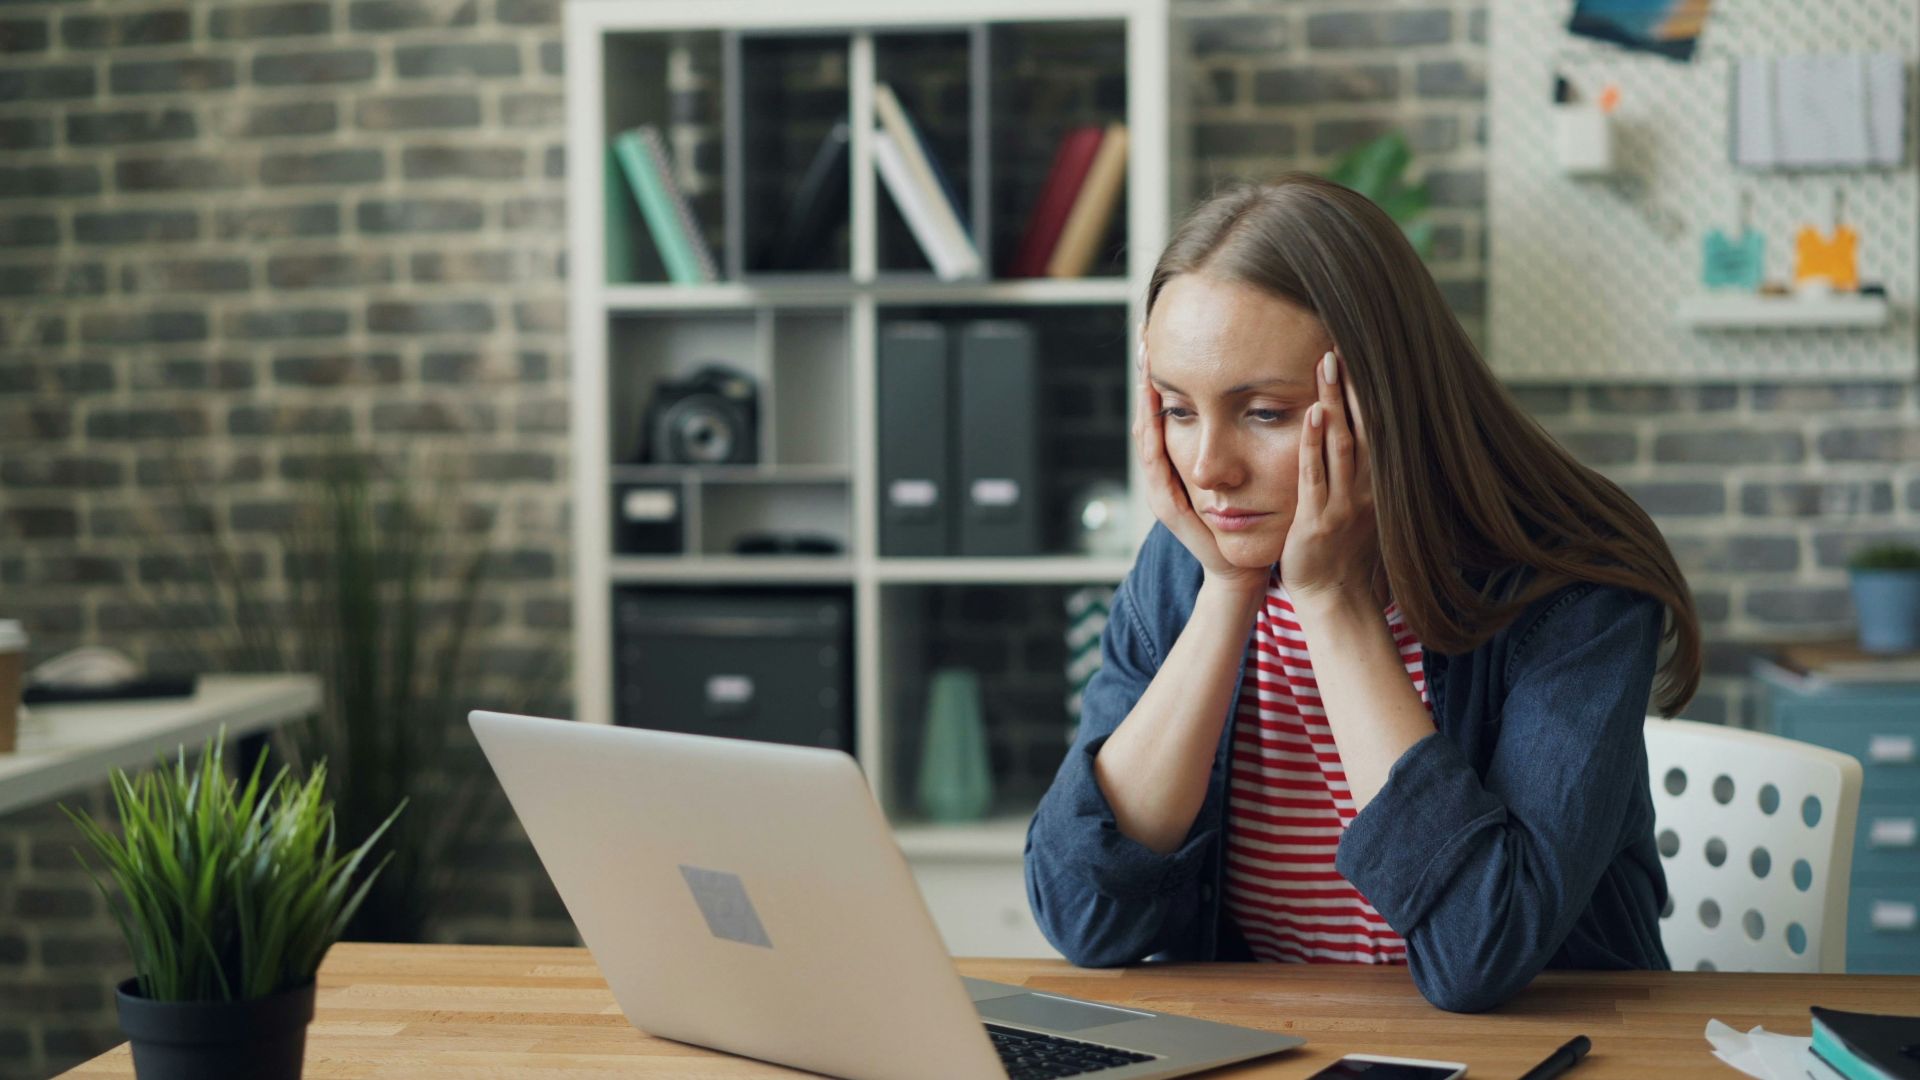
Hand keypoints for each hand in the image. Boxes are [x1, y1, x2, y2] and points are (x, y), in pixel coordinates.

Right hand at [1133, 333, 1266, 592]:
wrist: (1240, 567)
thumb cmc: (1248, 517)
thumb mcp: (1242, 468)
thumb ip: (1242, 436)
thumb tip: (1259, 391)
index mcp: (1179, 461)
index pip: (1165, 409)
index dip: (1161, 375)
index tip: (1160, 337)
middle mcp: (1163, 472)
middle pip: (1147, 415)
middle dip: (1144, 377)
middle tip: (1143, 338)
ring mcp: (1160, 489)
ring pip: (1145, 435)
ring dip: (1143, 401)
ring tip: (1144, 365)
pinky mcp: (1168, 505)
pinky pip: (1155, 464)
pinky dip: (1152, 436)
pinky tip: (1152, 412)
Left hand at [1280, 348, 1380, 608]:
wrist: (1335, 598)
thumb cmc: (1341, 550)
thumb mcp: (1358, 505)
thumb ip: (1358, 470)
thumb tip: (1357, 431)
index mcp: (1376, 483)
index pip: (1375, 426)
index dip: (1367, 390)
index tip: (1359, 353)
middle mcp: (1367, 489)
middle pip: (1363, 426)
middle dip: (1352, 385)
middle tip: (1341, 342)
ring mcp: (1345, 505)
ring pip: (1342, 444)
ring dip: (1334, 402)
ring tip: (1327, 364)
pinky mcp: (1318, 520)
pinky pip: (1315, 477)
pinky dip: (1313, 444)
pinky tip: (1309, 414)